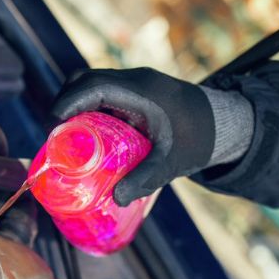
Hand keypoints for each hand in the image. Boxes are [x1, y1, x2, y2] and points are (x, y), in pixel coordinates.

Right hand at [51, 68, 215, 205]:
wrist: (225, 124)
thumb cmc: (198, 140)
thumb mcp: (170, 162)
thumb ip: (144, 179)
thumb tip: (115, 198)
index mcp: (140, 91)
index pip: (92, 86)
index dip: (67, 104)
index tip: (52, 128)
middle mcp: (135, 81)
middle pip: (85, 80)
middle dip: (64, 104)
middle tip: (54, 136)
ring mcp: (136, 83)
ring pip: (93, 84)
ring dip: (76, 105)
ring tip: (67, 137)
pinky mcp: (137, 91)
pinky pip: (105, 92)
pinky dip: (90, 107)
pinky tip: (89, 135)